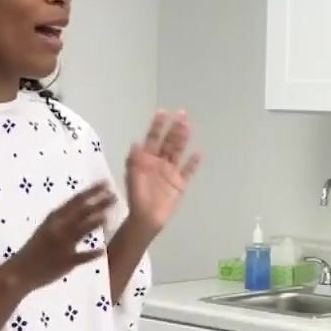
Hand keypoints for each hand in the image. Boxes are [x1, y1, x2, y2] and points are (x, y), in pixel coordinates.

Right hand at [8, 182, 115, 291]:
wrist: (20, 271)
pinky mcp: (64, 262)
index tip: (106, 183)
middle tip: (115, 196)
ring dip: (94, 223)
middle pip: (81, 213)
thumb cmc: (37, 247)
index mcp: (55, 218)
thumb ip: (66, 217)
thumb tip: (85, 204)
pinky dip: (90, 254)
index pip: (76, 200)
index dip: (92, 191)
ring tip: (107, 217)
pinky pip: (79, 257)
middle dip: (98, 203)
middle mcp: (58, 228)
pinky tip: (102, 251)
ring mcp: (61, 245)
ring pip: (79, 231)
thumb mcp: (49, 226)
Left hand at [125, 109, 201, 233]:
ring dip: (183, 139)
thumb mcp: (132, 177)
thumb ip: (134, 160)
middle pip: (168, 142)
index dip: (157, 126)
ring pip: (178, 151)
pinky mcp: (180, 183)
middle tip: (182, 114)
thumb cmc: (137, 197)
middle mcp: (159, 162)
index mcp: (146, 159)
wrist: (146, 219)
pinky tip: (198, 153)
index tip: (162, 112)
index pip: (152, 138)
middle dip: (174, 128)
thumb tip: (136, 142)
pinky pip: (187, 171)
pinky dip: (193, 163)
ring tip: (189, 126)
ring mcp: (170, 172)